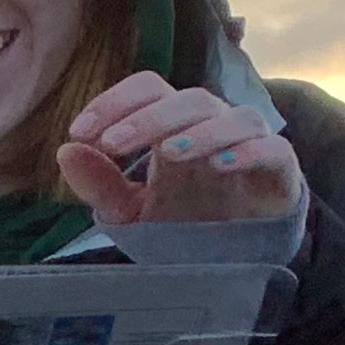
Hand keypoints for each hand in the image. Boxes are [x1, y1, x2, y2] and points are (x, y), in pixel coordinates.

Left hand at [59, 71, 302, 230]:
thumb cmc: (185, 219)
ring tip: (168, 154)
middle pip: (188, 100)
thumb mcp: (132, 211)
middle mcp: (213, 124)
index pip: (148, 89)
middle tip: (112, 144)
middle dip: (148, 118)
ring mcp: (249, 143)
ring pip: (235, 117)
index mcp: (174, 124)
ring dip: (200, 131)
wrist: (236, 255)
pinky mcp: (280, 170)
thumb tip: (64, 152)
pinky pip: (273, 149)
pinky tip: (221, 165)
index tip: (80, 130)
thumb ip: (101, 185)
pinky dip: (248, 152)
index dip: (116, 101)